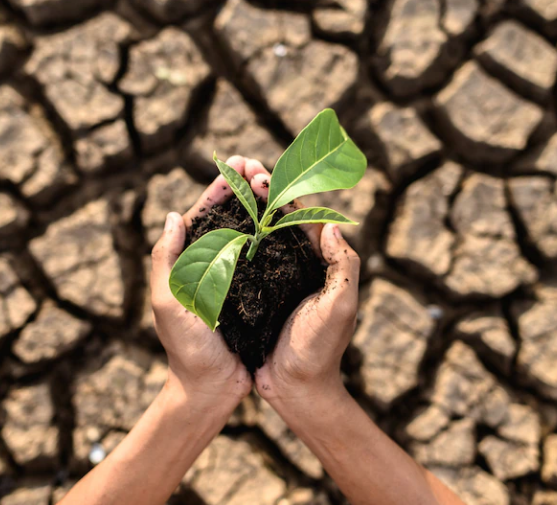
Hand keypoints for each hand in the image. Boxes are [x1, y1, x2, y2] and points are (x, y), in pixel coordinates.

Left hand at [150, 156, 254, 408]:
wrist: (211, 389)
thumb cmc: (186, 349)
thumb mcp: (168, 303)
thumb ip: (165, 260)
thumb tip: (173, 216)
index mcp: (188, 262)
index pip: (203, 215)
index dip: (220, 187)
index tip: (237, 163)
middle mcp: (212, 264)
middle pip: (229, 217)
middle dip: (244, 188)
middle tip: (261, 166)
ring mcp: (235, 277)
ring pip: (250, 232)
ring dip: (262, 206)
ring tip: (277, 183)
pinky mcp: (256, 291)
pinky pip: (267, 257)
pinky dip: (277, 235)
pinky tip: (291, 220)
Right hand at [244, 161, 361, 404]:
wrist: (296, 390)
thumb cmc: (320, 350)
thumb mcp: (340, 308)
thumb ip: (344, 267)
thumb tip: (333, 225)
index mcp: (319, 263)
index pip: (302, 217)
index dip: (282, 192)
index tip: (261, 172)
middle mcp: (296, 266)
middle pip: (277, 219)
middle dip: (260, 191)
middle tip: (240, 166)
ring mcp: (274, 280)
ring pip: (257, 234)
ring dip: (243, 208)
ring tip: (226, 184)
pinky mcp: (254, 295)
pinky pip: (241, 260)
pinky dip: (230, 239)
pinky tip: (212, 225)